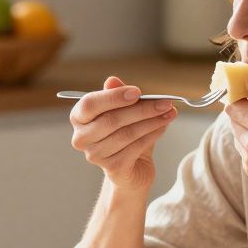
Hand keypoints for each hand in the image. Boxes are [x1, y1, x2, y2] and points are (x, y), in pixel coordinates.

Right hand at [69, 76, 177, 191]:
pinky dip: (152, 135)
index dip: (114, 97)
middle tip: (165, 102)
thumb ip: (118, 95)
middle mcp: (81, 138)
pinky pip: (136, 147)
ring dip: (152, 122)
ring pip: (127, 134)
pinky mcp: (113, 168)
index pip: (90, 104)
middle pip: (112, 120)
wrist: (132, 167)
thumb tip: (112, 80)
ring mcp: (95, 155)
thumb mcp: (123, 111)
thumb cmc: (124, 133)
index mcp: (79, 117)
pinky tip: (163, 127)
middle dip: (142, 109)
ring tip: (169, 113)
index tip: (138, 92)